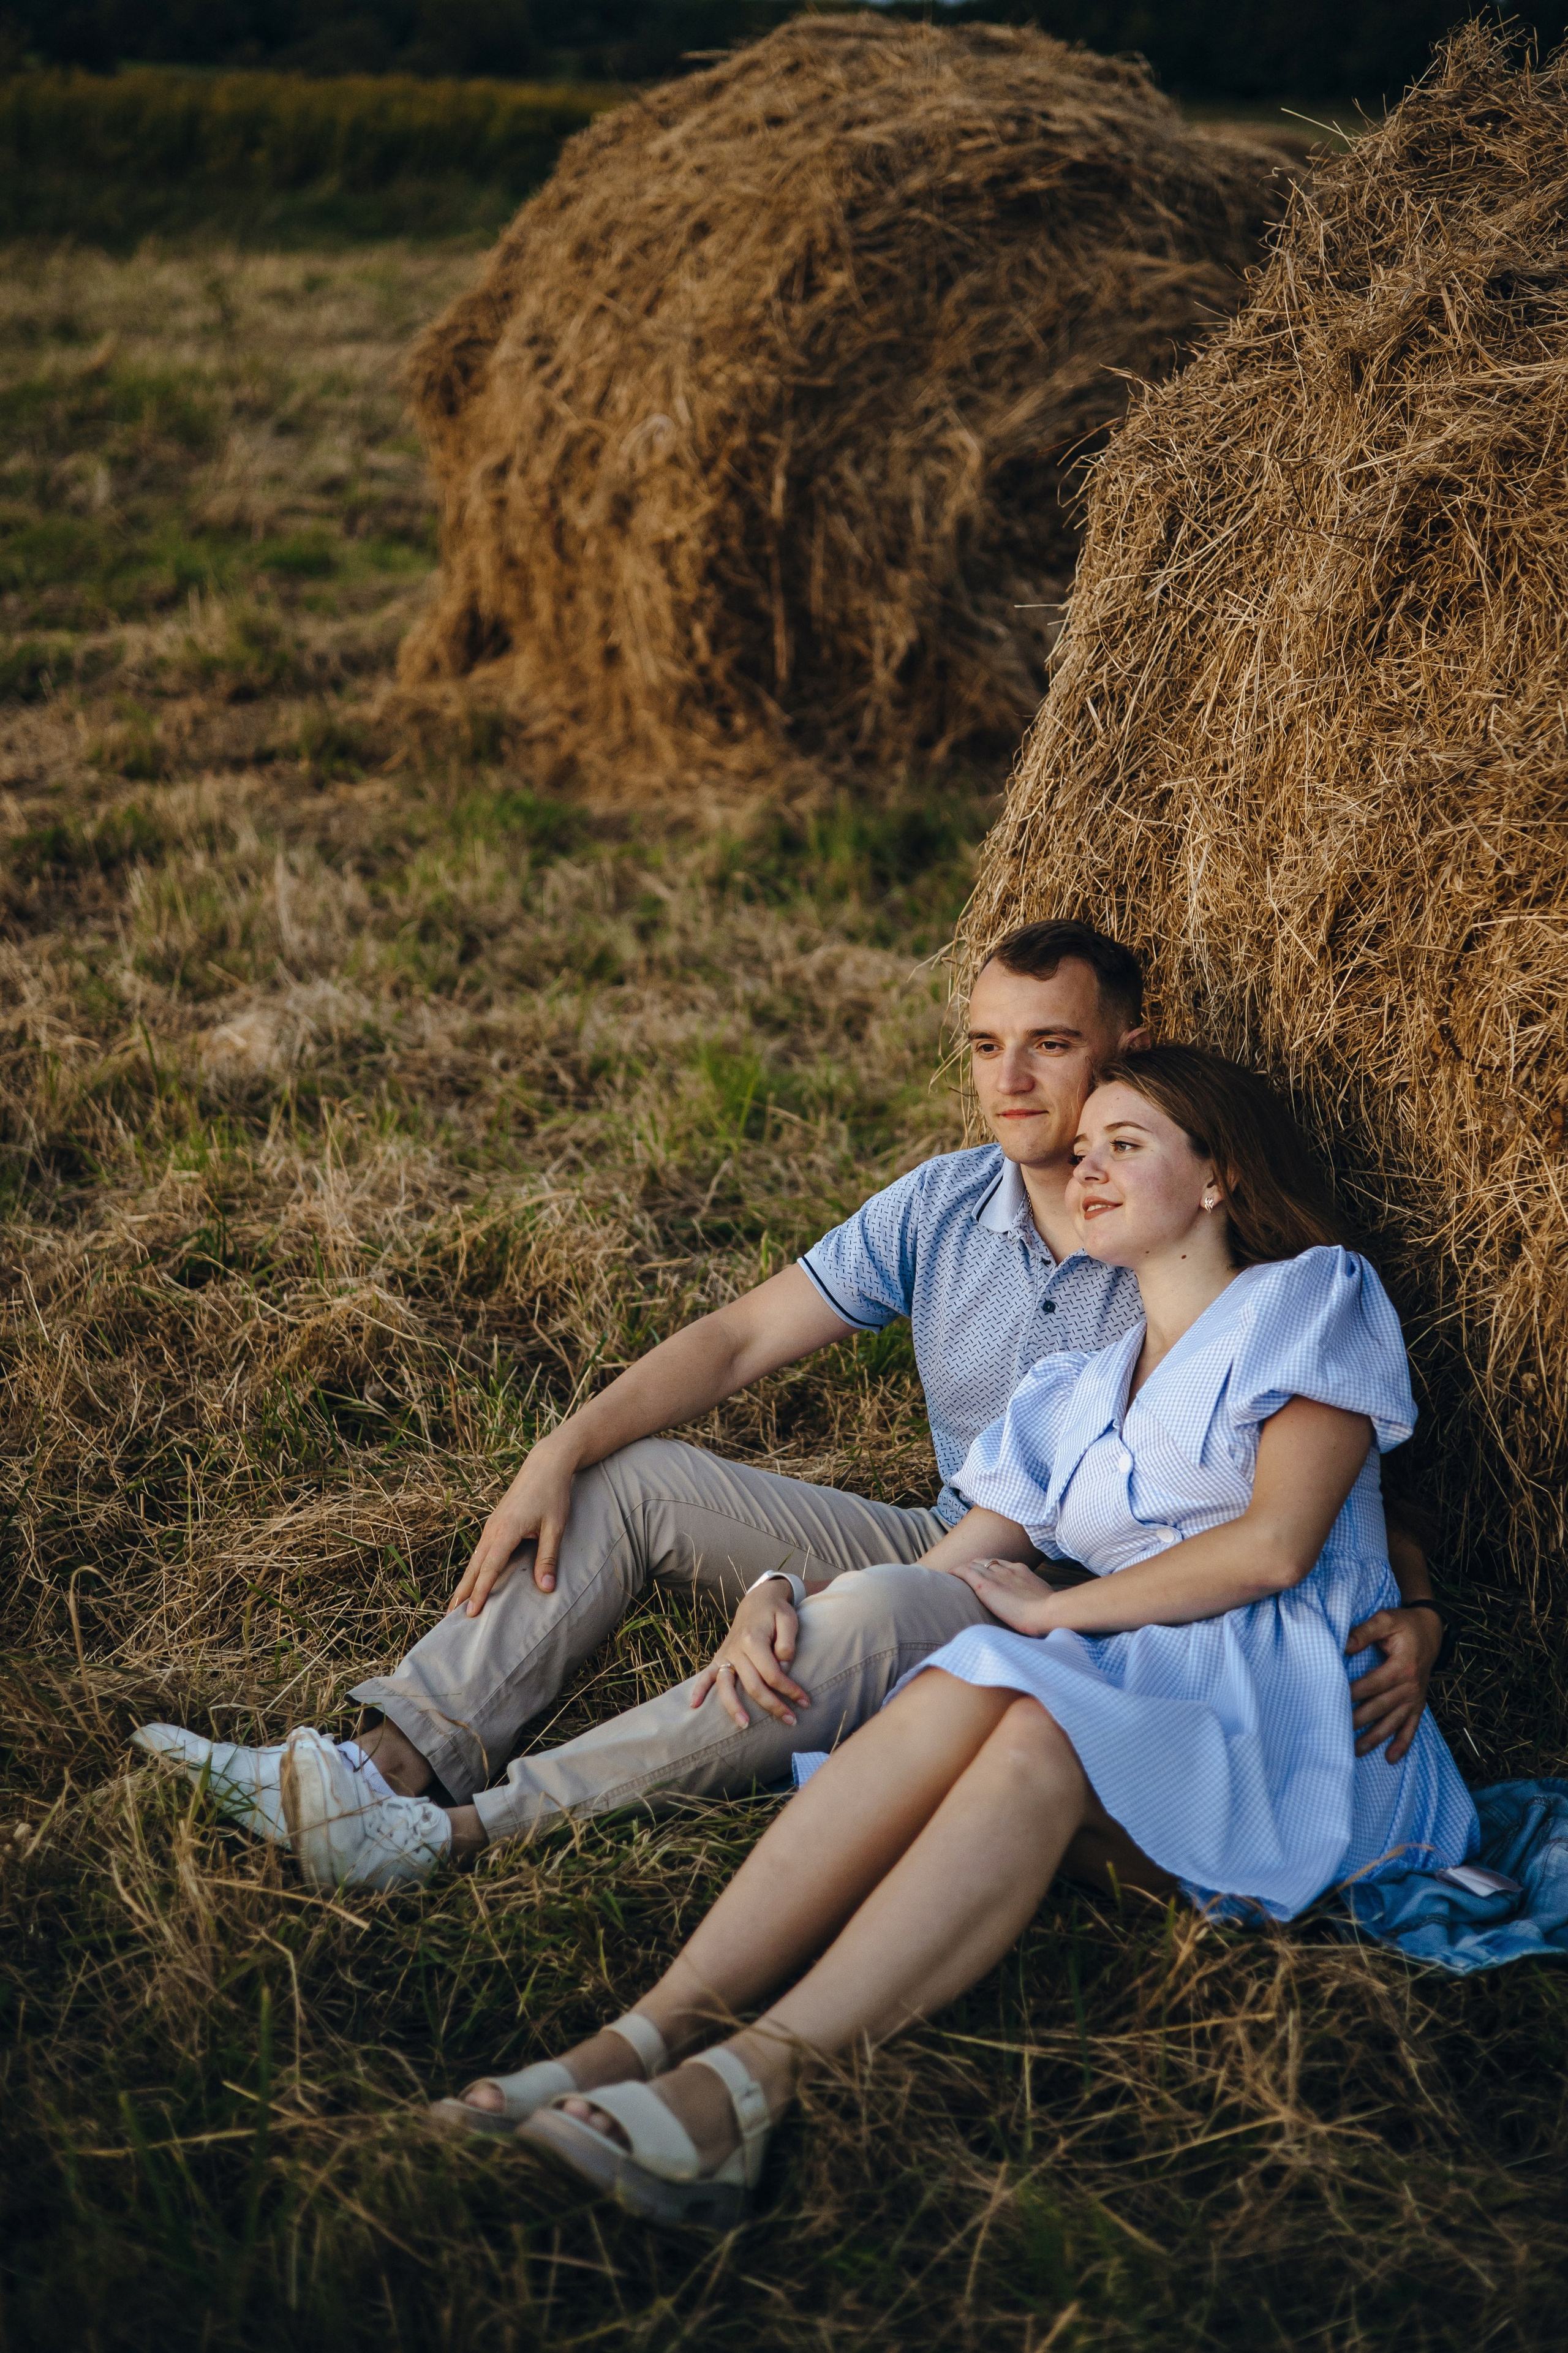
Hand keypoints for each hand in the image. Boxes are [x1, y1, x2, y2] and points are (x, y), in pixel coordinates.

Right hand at [446, 1438, 577, 1616]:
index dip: (481, 1591)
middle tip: (451, 1617)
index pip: (490, 1567)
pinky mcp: (495, 1523)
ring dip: (466, 1581)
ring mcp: (492, 1525)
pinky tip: (474, 1578)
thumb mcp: (555, 1527)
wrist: (545, 1466)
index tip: (472, 1612)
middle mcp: (493, 1529)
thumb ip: (548, 1558)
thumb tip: (546, 1588)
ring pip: (475, 1559)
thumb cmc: (552, 1495)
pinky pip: (481, 1550)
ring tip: (457, 1604)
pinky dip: (475, 1568)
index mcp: (506, 1530)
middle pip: (475, 1566)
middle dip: (463, 1591)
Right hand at [689, 1581, 811, 1729]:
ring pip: (726, 1686)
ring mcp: (725, 1655)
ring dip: (734, 1708)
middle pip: (753, 1685)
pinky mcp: (719, 1658)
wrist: (757, 1600)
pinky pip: (706, 1675)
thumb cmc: (776, 1612)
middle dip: (773, 1706)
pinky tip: (694, 1705)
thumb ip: (787, 1642)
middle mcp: (736, 1649)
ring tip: (745, 1726)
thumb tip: (784, 1666)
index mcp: (753, 1639)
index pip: (772, 1673)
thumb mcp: (789, 1619)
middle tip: (792, 1721)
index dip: (790, 1690)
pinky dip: (699, 1689)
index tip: (805, 1701)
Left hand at [944, 1555, 1059, 1634]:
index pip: (1001, 1565)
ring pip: (974, 1564)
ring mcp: (996, 1575)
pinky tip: (949, 1574)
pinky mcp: (985, 1585)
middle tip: (967, 1575)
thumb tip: (1038, 1609)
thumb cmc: (1050, 1613)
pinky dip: (957, 1571)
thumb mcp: (1045, 1599)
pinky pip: (965, 1571)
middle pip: (986, 1562)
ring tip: (956, 1575)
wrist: (1048, 1612)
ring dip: (965, 1569)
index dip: (992, 1569)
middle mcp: (1007, 1569)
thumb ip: (1036, 1599)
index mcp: (1022, 1571)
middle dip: (976, 1566)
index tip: (986, 1575)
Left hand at [1344, 1605, 1441, 1760]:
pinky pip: (1412, 1727)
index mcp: (1403, 1666)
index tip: (1334, 1701)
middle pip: (1381, 1707)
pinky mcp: (1418, 1704)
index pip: (1374, 1684)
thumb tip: (1344, 1645)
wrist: (1432, 1631)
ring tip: (1356, 1752)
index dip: (1354, 1693)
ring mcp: (1415, 1698)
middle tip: (1337, 1734)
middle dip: (1359, 1721)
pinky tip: (1391, 1758)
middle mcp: (1411, 1686)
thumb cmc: (1405, 1625)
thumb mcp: (1386, 1619)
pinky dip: (1402, 1743)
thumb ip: (1365, 1632)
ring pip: (1394, 1722)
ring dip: (1375, 1738)